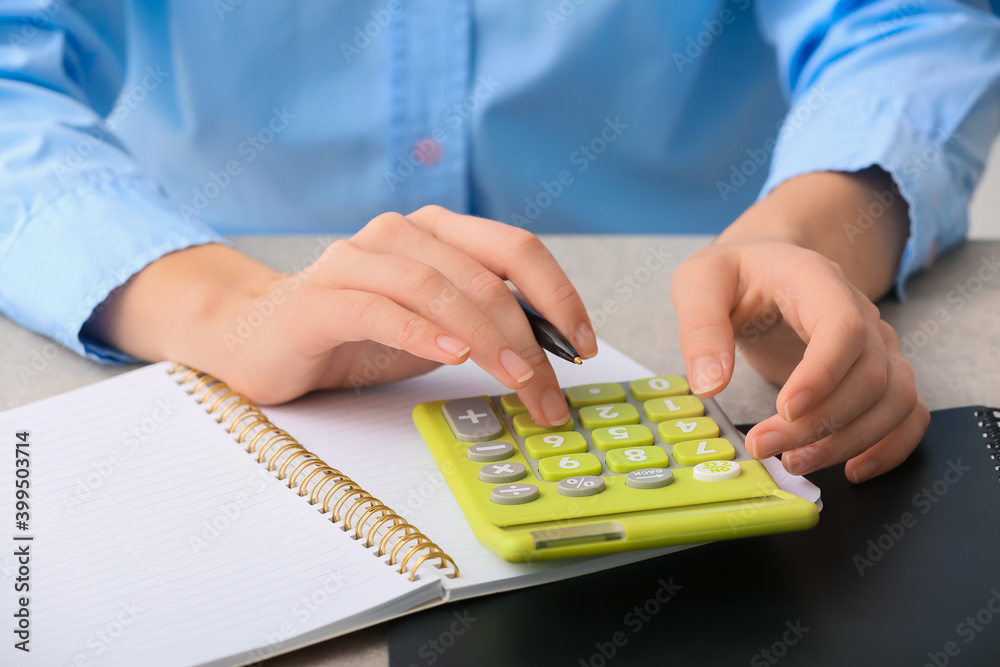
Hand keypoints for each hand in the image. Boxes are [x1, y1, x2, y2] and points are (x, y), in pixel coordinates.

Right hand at [87, 206, 597, 425]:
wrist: (259, 339)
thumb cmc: (356, 334)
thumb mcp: (436, 326)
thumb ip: (485, 323)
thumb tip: (556, 352)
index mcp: (437, 232)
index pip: (515, 248)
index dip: (559, 294)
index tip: (584, 347)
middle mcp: (399, 233)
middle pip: (484, 276)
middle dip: (529, 339)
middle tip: (549, 393)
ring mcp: (355, 261)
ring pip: (438, 290)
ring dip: (488, 340)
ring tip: (517, 382)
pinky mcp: (318, 300)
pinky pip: (380, 310)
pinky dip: (422, 333)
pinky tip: (452, 357)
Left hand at [670, 170, 928, 482]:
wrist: (764, 267)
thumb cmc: (734, 273)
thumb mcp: (699, 282)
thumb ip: (701, 327)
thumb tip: (710, 384)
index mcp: (816, 280)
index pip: (843, 327)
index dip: (823, 375)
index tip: (784, 410)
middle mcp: (859, 311)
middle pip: (868, 375)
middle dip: (819, 423)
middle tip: (763, 446)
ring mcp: (875, 344)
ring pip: (894, 400)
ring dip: (849, 441)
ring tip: (792, 461)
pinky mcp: (877, 372)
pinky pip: (909, 413)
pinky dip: (891, 446)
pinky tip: (851, 469)